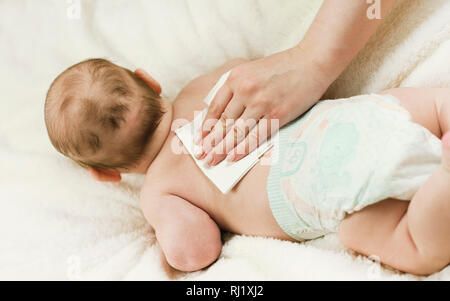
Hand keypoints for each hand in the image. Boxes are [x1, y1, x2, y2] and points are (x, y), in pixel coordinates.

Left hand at [195, 47, 329, 165]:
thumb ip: (236, 88)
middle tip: (201, 156)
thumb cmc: (282, 68)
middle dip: (211, 142)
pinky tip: (232, 158)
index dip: (205, 127)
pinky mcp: (277, 114)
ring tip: (212, 161)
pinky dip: (242, 149)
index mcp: (236, 78)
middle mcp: (245, 90)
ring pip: (236, 132)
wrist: (312, 61)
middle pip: (223, 122)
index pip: (215, 108)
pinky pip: (255, 136)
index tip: (199, 140)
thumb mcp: (252, 70)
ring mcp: (261, 103)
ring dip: (222, 149)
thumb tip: (222, 115)